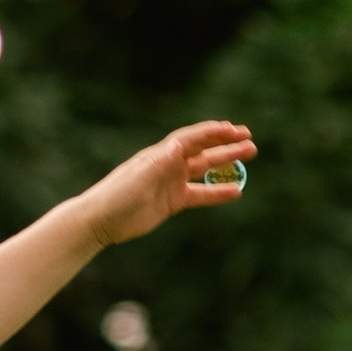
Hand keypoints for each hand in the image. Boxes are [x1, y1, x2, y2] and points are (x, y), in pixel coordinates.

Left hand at [78, 118, 255, 248]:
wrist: (101, 220)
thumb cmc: (117, 195)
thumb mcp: (140, 177)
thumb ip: (160, 162)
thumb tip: (179, 145)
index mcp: (161, 154)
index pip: (193, 138)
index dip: (214, 132)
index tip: (235, 130)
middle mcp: (168, 164)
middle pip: (203, 150)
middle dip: (226, 143)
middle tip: (250, 139)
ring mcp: (171, 182)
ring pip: (205, 169)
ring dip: (226, 163)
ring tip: (249, 156)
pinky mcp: (172, 201)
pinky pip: (200, 194)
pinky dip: (217, 192)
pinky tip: (236, 191)